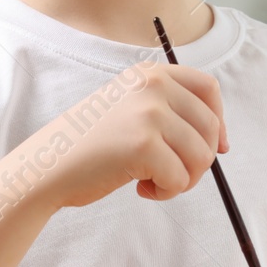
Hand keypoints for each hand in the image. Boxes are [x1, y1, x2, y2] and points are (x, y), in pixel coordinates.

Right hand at [33, 59, 227, 209]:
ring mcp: (149, 113)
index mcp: (150, 74)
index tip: (217, 147)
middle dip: (200, 160)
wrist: (47, 166)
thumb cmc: (89, 147)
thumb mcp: (128, 109)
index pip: (208, 88)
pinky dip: (166, 193)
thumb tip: (216, 139)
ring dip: (182, 179)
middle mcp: (152, 85)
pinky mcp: (144, 145)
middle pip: (210, 127)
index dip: (219, 120)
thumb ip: (166, 110)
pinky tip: (139, 188)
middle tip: (173, 175)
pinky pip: (181, 179)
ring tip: (152, 182)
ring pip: (201, 156)